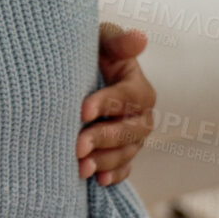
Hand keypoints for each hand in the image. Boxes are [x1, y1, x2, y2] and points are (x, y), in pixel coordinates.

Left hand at [78, 23, 155, 185]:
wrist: (77, 75)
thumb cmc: (91, 54)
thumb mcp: (102, 41)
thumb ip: (117, 42)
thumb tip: (140, 37)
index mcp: (138, 87)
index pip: (127, 97)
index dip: (106, 104)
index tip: (82, 111)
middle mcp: (141, 115)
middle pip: (130, 130)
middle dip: (103, 138)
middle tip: (77, 145)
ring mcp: (133, 137)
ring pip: (126, 152)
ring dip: (105, 161)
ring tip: (81, 167)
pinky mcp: (123, 153)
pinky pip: (124, 169)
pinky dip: (114, 175)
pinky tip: (98, 180)